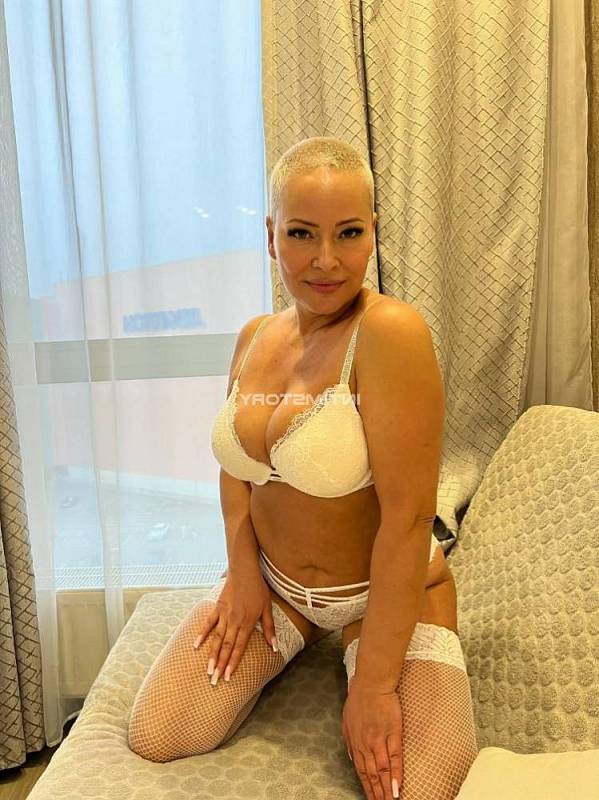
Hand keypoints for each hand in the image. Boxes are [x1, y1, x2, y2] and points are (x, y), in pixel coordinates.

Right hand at [193, 569, 277, 684]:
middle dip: (220, 664)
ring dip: (211, 654)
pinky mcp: (217, 607)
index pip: (239, 647)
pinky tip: (196, 645)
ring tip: (207, 669)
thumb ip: (270, 628)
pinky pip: (208, 623)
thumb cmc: (258, 589)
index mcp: (247, 623)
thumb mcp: (268, 608)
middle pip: (226, 646)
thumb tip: (275, 647)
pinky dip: (202, 634)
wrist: (244, 570)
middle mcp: (234, 621)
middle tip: (214, 680)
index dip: (233, 663)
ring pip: (216, 638)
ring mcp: (224, 614)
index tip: (227, 677)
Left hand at [342, 682, 402, 799]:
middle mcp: (366, 744)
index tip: (371, 799)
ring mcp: (380, 740)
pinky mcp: (393, 733)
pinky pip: (395, 758)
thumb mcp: (347, 720)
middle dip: (377, 793)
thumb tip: (351, 757)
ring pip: (382, 770)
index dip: (366, 788)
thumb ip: (349, 741)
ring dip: (386, 789)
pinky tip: (398, 786)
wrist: (372, 683)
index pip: (361, 771)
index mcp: (355, 742)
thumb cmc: (359, 699)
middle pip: (371, 775)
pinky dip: (396, 774)